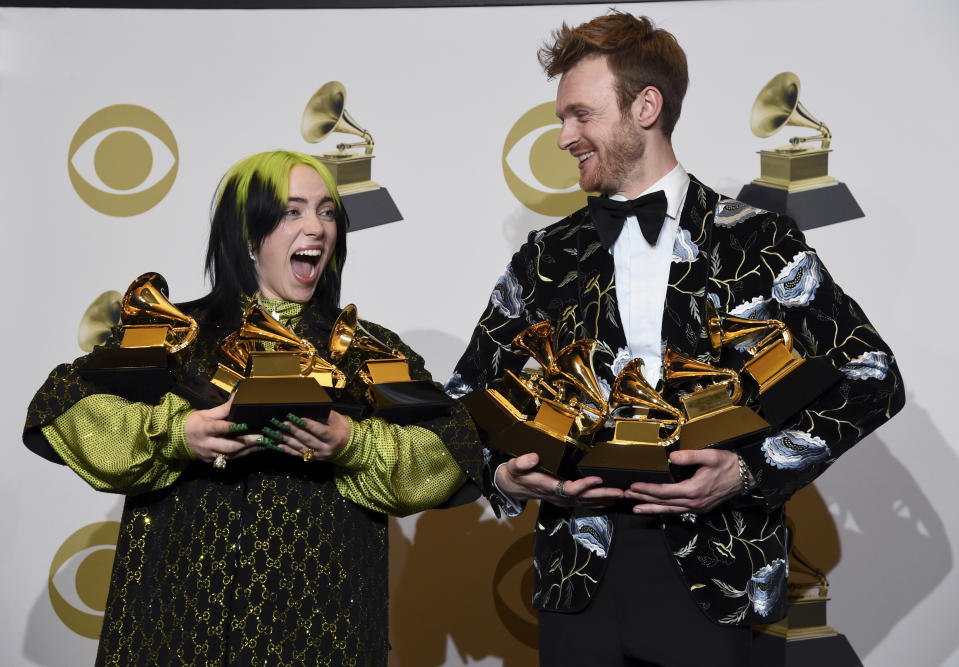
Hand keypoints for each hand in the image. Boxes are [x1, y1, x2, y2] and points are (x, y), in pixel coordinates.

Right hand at [184, 394, 256, 463]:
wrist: (179, 439)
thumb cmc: (194, 424)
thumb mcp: (205, 413)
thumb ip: (223, 408)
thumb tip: (237, 396)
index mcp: (203, 429)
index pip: (218, 428)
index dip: (230, 427)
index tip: (244, 424)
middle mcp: (206, 444)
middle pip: (228, 446)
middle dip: (246, 442)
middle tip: (262, 437)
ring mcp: (210, 454)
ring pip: (232, 454)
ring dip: (249, 449)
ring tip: (264, 443)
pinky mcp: (213, 460)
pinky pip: (231, 458)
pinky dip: (243, 453)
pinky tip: (255, 449)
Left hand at [259, 411, 351, 461]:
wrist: (348, 445)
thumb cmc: (342, 428)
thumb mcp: (338, 419)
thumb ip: (325, 415)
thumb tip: (309, 409)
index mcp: (334, 438)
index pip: (320, 431)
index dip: (309, 425)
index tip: (298, 418)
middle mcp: (327, 449)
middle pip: (308, 439)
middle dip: (295, 431)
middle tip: (284, 423)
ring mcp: (319, 455)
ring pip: (301, 448)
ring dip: (288, 440)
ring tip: (278, 433)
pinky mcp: (314, 459)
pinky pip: (299, 455)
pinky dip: (288, 450)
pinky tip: (279, 445)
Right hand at [495, 453, 623, 508]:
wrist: (512, 487)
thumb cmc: (515, 474)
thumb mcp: (514, 466)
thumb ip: (522, 462)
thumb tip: (534, 457)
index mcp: (548, 487)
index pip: (569, 489)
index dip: (584, 485)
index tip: (597, 478)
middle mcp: (558, 496)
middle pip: (583, 499)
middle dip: (603, 495)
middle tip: (621, 491)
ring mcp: (562, 500)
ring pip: (586, 502)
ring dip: (605, 499)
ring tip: (622, 495)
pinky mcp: (565, 499)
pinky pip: (584, 503)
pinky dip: (599, 502)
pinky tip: (611, 500)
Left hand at [625, 448, 742, 514]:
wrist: (747, 476)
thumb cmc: (728, 464)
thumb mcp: (710, 456)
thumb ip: (690, 456)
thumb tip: (672, 457)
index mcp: (694, 490)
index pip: (664, 492)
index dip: (647, 490)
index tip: (633, 487)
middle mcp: (694, 503)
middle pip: (663, 503)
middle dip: (644, 500)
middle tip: (627, 497)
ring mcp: (698, 508)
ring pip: (670, 510)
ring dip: (652, 509)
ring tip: (636, 508)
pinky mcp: (700, 508)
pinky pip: (678, 511)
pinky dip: (665, 510)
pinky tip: (657, 509)